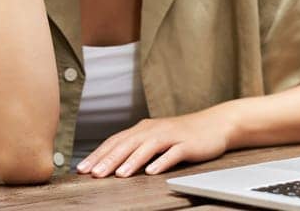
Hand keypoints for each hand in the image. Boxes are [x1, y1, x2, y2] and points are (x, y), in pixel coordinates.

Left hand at [75, 110, 233, 177]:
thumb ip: (137, 147)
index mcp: (143, 128)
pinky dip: (162, 162)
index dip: (98, 154)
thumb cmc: (183, 134)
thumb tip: (113, 163)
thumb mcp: (157, 138)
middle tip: (94, 174)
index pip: (115, 141)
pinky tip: (152, 171)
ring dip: (132, 161)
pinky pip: (173, 153)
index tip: (83, 168)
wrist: (216, 124)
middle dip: (109, 159)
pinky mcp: (187, 144)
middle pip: (127, 144)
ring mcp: (171, 136)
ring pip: (147, 147)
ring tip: (119, 174)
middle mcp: (154, 129)